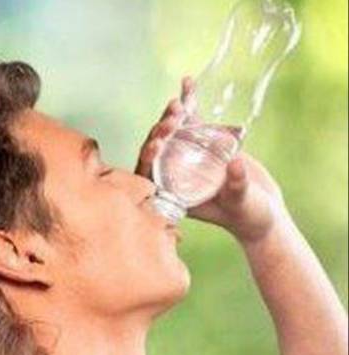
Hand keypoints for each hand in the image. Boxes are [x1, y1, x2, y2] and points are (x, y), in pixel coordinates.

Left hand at [135, 78, 287, 243]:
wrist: (263, 210)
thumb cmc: (248, 214)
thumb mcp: (241, 202)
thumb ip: (236, 184)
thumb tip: (235, 163)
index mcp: (172, 192)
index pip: (149, 174)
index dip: (147, 158)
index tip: (156, 145)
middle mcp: (174, 173)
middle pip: (156, 149)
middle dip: (160, 133)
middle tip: (171, 122)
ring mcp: (186, 155)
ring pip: (171, 132)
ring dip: (170, 116)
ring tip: (176, 104)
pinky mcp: (202, 141)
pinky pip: (190, 120)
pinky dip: (189, 102)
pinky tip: (187, 83)